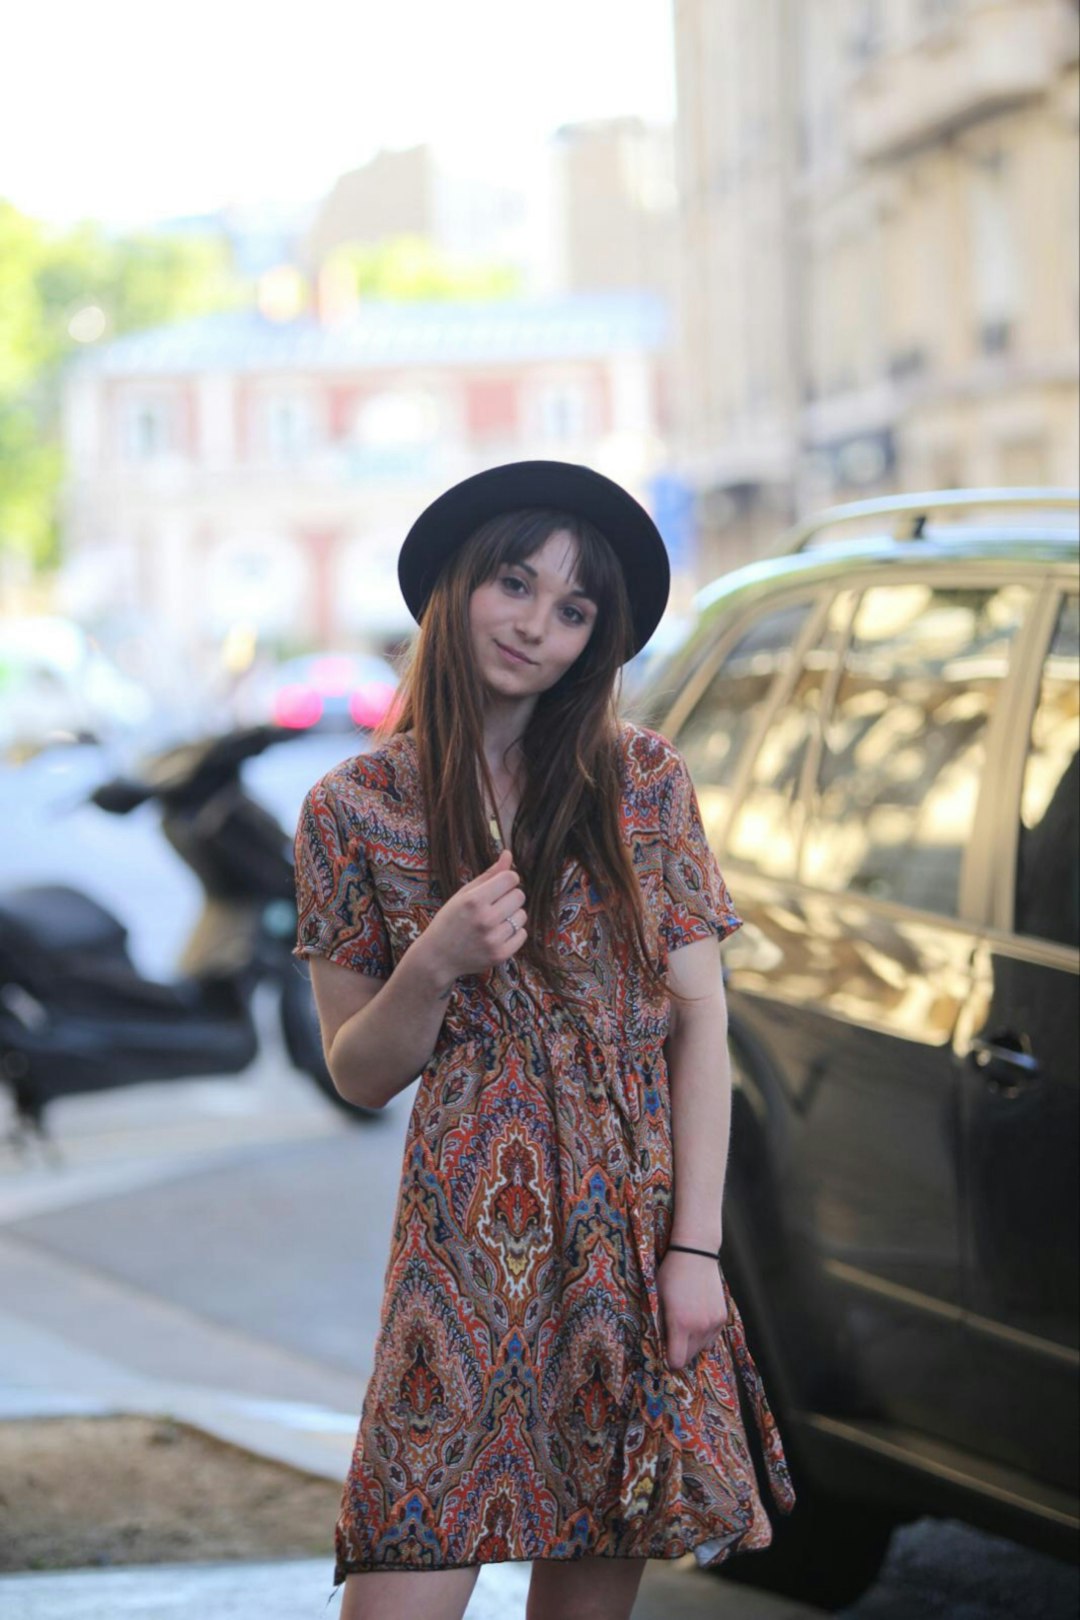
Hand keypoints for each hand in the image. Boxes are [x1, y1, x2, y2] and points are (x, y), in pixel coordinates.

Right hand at [421, 847, 527, 982]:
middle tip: (494, 905)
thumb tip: (508, 854)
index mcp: (474, 900)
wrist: (438, 957)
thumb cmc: (450, 920)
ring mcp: (494, 939)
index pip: (511, 878)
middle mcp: (485, 919)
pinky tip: (497, 934)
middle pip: (519, 896)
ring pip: (522, 915)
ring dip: (512, 915)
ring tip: (494, 921)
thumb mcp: (463, 894)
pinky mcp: (500, 955)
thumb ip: (489, 874)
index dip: (506, 880)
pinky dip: (513, 933)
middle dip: (509, 897)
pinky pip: (522, 934)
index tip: (498, 886)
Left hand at [657, 1248, 728, 1370]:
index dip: (669, 1360)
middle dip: (679, 1351)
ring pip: (702, 1349)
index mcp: (680, 1324)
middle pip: (689, 1357)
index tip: (664, 1353)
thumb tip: (662, 1344)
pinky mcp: (722, 1317)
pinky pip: (712, 1338)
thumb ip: (661, 1325)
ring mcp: (713, 1322)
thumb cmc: (671, 1274)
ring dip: (692, 1344)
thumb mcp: (658, 1299)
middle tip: (672, 1336)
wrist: (696, 1254)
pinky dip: (704, 1335)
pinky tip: (696, 1319)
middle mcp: (699, 1327)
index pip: (676, 1361)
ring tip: (685, 1326)